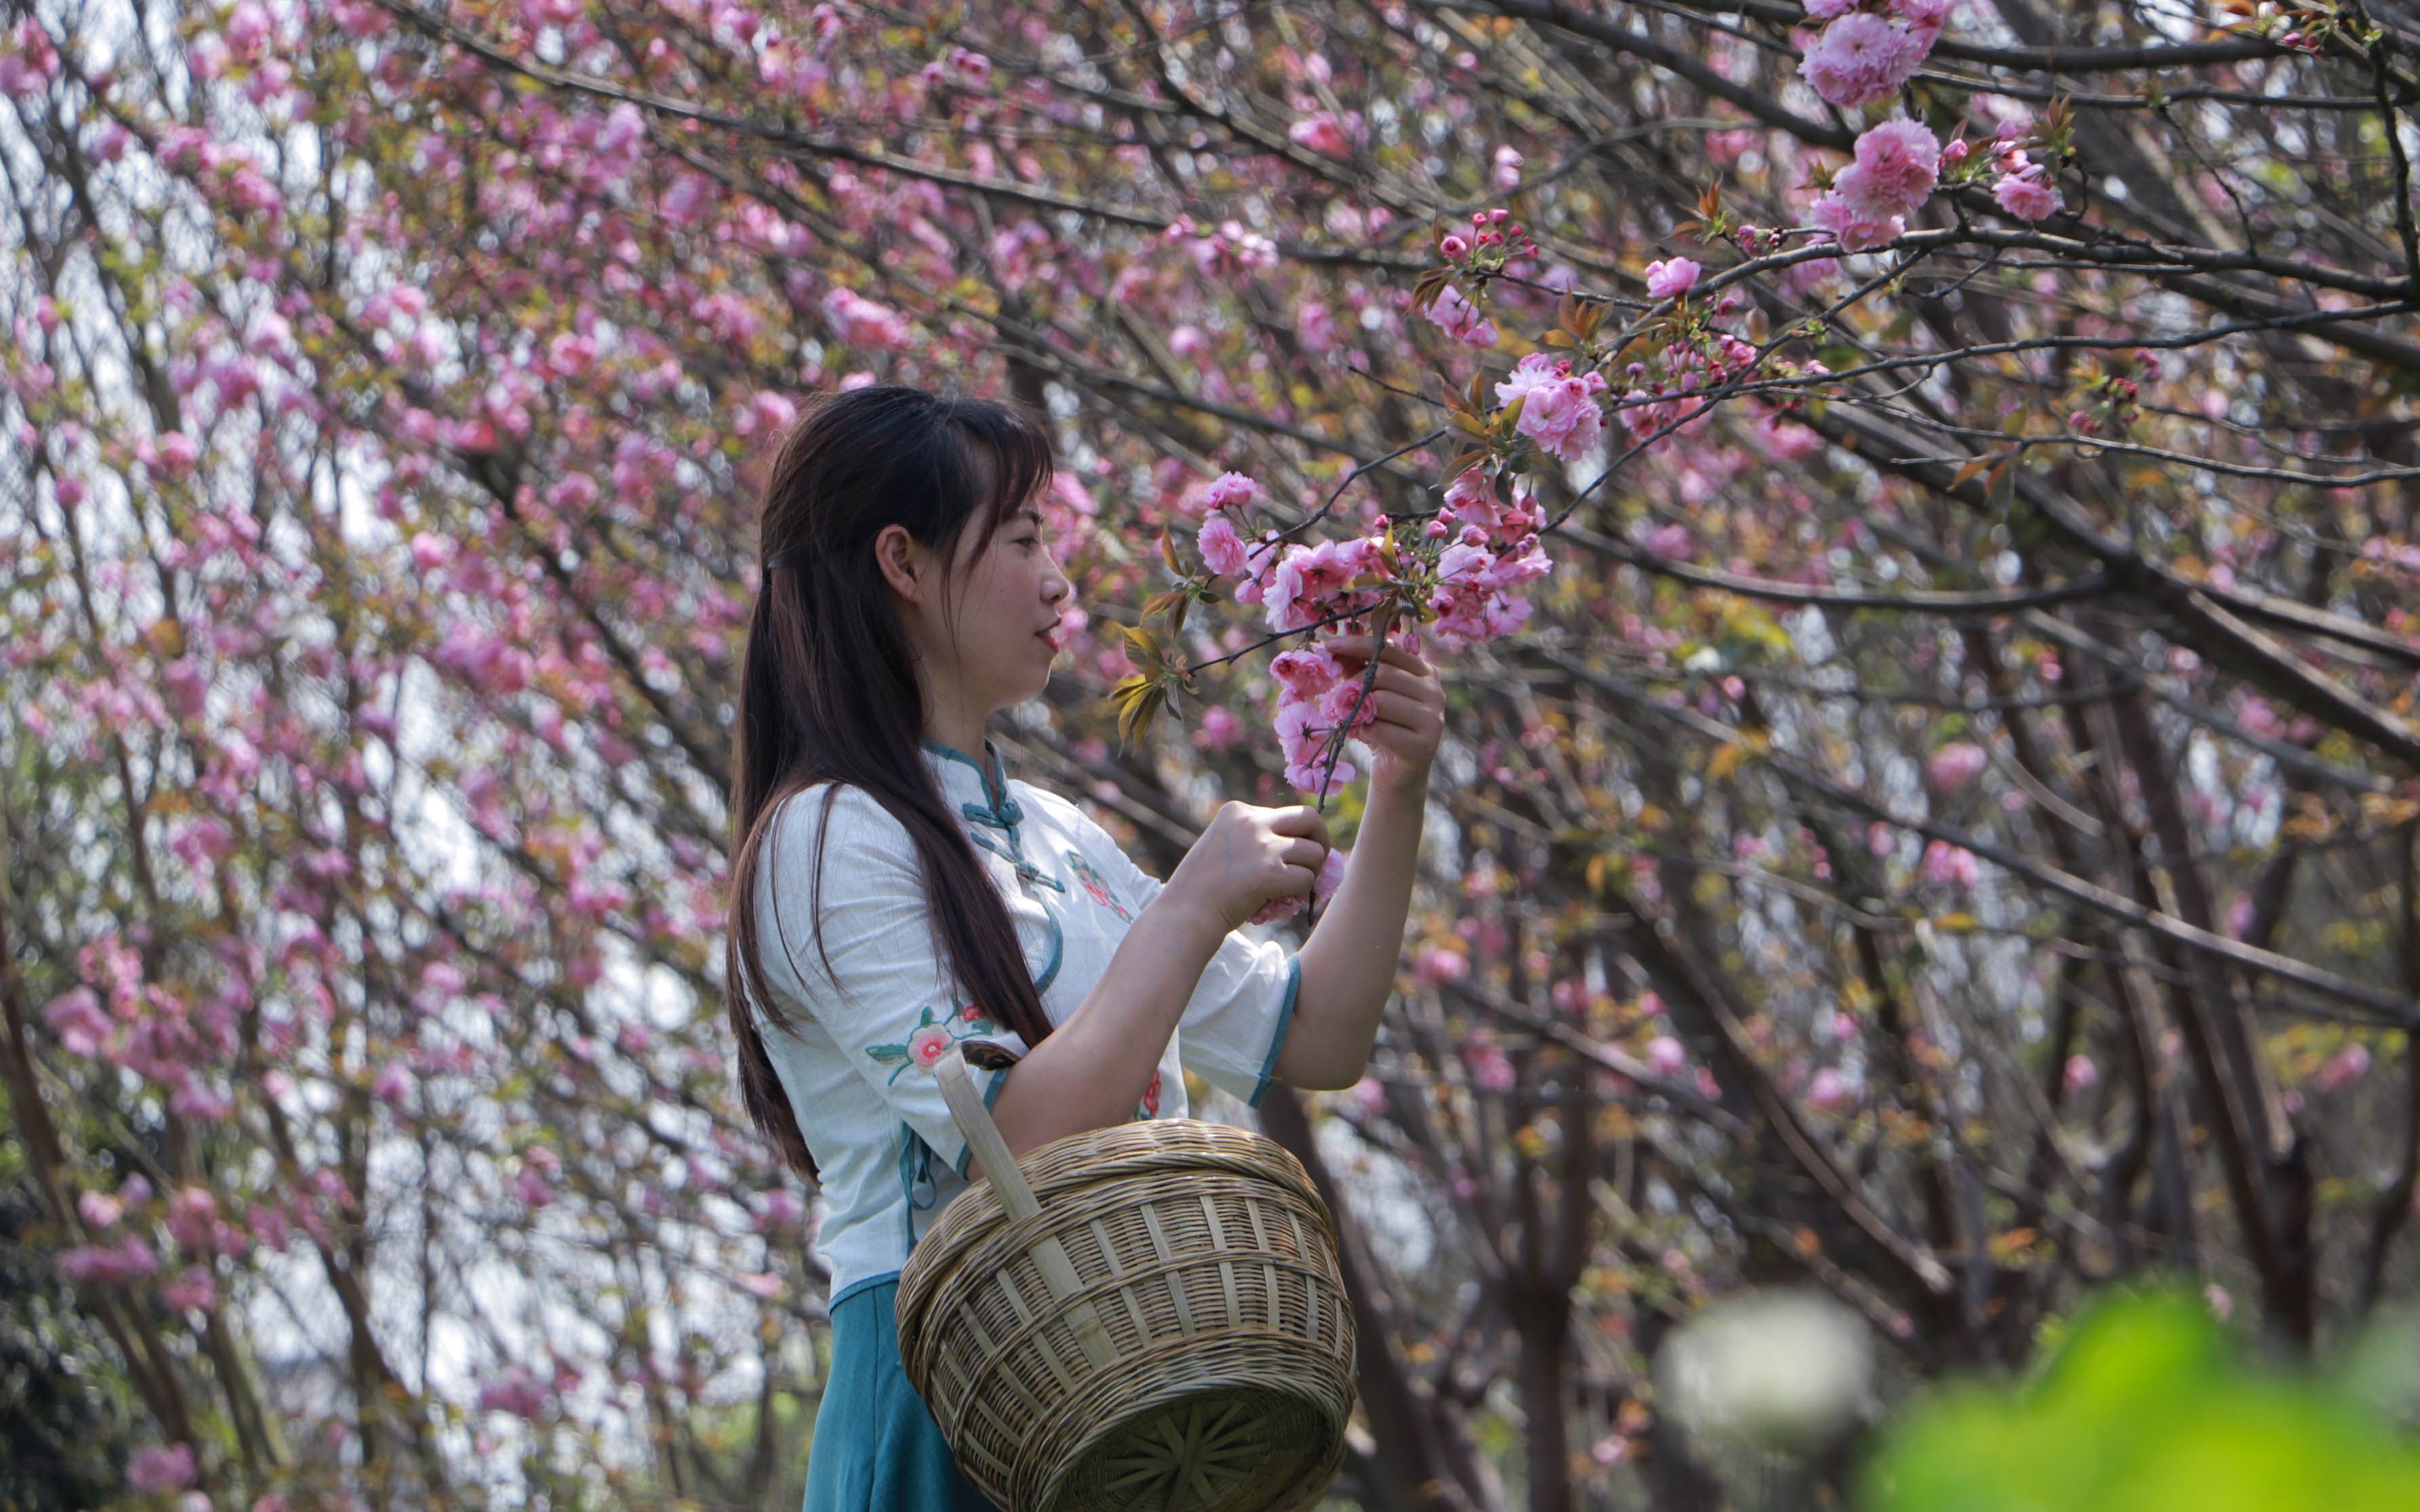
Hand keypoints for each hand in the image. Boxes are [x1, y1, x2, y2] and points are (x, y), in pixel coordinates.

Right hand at [1163, 801, 1333, 933]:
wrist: (1185, 913)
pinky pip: (1307, 879)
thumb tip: (1301, 849)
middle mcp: (1252, 821)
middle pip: (1310, 819)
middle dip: (1321, 840)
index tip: (1292, 855)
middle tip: (1315, 863)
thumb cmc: (1201, 888)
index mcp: (1238, 811)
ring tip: (1293, 888)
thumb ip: (1254, 839)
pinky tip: (1283, 900)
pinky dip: (1301, 893)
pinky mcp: (1270, 873)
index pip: (1286, 814)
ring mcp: (1263, 846)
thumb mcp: (1223, 845)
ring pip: (1315, 852)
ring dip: (1311, 873)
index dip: (1296, 836)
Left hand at [1325, 633, 1443, 792]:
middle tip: (1337, 700)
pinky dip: (1362, 731)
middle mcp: (1435, 692)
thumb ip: (1357, 669)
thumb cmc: (1382, 728)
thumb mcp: (1370, 694)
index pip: (1389, 649)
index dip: (1357, 645)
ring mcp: (1433, 719)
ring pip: (1381, 700)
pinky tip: (1362, 735)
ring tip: (1351, 720)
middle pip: (1383, 674)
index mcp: (1425, 672)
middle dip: (1353, 685)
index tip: (1327, 645)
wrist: (1397, 773)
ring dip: (1357, 711)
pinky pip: (1379, 728)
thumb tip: (1332, 647)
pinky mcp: (1423, 745)